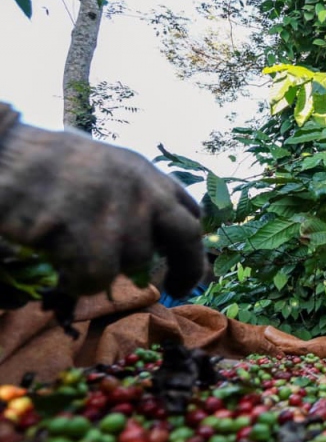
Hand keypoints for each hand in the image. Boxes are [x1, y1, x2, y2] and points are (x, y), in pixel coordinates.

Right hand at [0, 119, 205, 298]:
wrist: (5, 154)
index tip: (187, 261)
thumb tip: (149, 234)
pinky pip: (98, 278)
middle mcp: (143, 190)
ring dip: (107, 269)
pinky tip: (62, 272)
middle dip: (188, 268)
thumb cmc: (42, 160)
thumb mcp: (103, 166)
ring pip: (134, 262)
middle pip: (187, 237)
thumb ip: (131, 194)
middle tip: (175, 287)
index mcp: (146, 172)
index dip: (191, 241)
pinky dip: (80, 282)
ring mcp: (120, 214)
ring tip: (73, 256)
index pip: (189, 210)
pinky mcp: (91, 237)